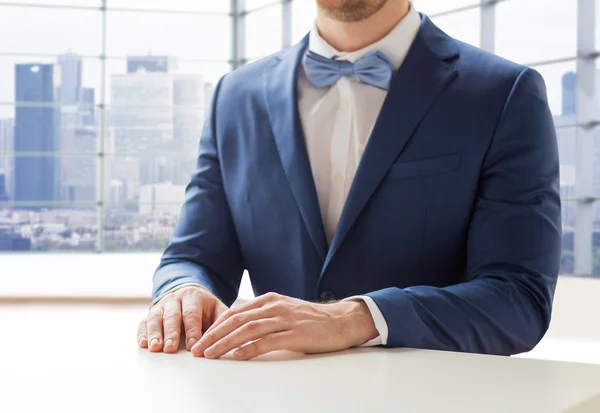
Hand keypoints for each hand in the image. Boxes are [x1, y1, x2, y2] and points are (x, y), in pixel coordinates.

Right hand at [137, 285, 227, 352]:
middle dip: (171, 333)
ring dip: (154, 333)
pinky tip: (143, 344)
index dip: (192, 330)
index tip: (193, 346)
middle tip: (170, 348)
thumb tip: (229, 336)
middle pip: (172, 315)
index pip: (192, 313)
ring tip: (154, 348)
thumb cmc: (205, 307)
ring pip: (155, 318)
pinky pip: (144, 322)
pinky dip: (142, 333)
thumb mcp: (217, 308)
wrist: (188, 293)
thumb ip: (222, 320)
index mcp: (194, 297)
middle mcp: (175, 300)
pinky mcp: (151, 313)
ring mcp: (161, 306)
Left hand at [191, 292, 377, 359]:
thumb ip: (264, 316)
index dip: (215, 326)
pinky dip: (249, 349)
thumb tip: (239, 328)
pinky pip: (267, 341)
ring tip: (210, 354)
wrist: (342, 321)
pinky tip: (237, 356)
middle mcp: (274, 307)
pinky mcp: (295, 334)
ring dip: (225, 343)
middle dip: (213, 335)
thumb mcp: (284, 311)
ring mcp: (284, 319)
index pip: (235, 312)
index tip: (201, 339)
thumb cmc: (312, 320)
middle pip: (236, 320)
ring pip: (247, 329)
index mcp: (269, 300)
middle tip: (198, 350)